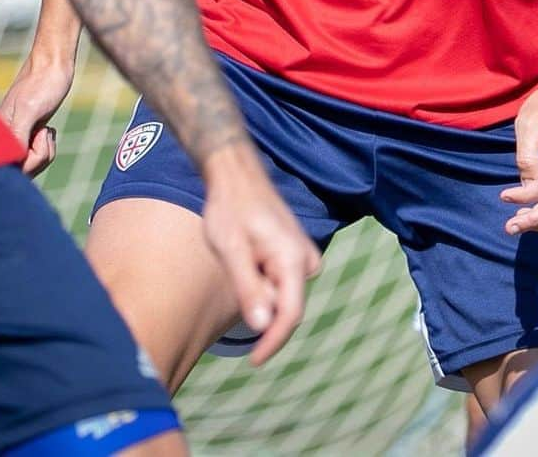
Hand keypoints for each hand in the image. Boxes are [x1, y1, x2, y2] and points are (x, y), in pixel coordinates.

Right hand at [0, 53, 74, 177]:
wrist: (52, 64)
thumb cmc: (42, 84)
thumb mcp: (29, 111)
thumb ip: (16, 136)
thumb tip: (10, 162)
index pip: (12, 169)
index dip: (31, 160)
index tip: (38, 135)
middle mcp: (0, 140)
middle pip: (22, 172)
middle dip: (40, 155)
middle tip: (44, 131)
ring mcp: (12, 140)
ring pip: (31, 164)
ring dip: (45, 150)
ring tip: (45, 129)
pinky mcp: (23, 137)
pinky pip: (35, 156)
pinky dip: (46, 146)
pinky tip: (46, 129)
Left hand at [200, 144, 321, 365]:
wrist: (236, 175)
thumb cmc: (230, 209)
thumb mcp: (231, 250)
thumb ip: (248, 288)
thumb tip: (262, 326)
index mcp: (293, 258)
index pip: (290, 314)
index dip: (272, 342)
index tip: (252, 362)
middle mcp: (307, 257)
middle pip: (287, 305)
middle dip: (260, 305)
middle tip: (234, 270)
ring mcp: (304, 253)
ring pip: (284, 294)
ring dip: (260, 290)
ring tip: (239, 258)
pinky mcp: (296, 250)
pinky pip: (282, 280)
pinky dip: (263, 279)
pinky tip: (247, 254)